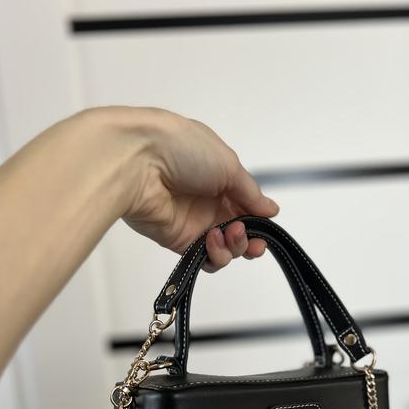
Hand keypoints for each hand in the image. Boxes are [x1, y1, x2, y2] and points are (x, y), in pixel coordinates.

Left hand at [122, 108, 279, 271]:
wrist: (137, 162)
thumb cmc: (182, 149)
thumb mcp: (228, 164)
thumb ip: (251, 193)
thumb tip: (271, 209)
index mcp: (219, 176)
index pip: (246, 205)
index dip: (258, 218)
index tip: (266, 224)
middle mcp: (207, 200)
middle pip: (239, 231)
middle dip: (251, 238)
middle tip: (253, 240)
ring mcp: (194, 222)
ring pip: (226, 248)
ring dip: (235, 246)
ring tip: (229, 233)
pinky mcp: (179, 241)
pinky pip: (206, 259)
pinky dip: (216, 254)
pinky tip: (212, 238)